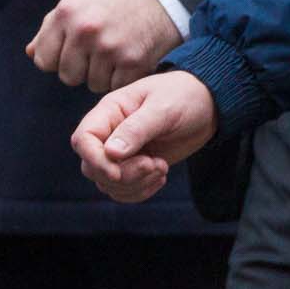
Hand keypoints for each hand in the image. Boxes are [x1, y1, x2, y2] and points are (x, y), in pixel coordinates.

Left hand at [28, 0, 182, 91]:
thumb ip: (52, 26)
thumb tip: (31, 54)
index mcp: (66, 14)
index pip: (44, 60)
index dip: (56, 59)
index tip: (69, 53)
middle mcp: (85, 32)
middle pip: (68, 76)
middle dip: (79, 69)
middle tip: (95, 53)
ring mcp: (110, 48)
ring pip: (94, 84)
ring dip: (102, 74)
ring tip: (114, 52)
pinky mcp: (135, 61)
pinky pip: (117, 86)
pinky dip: (122, 78)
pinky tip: (128, 59)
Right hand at [71, 71, 218, 202]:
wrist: (206, 105)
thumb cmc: (182, 97)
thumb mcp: (162, 109)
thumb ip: (135, 129)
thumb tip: (111, 153)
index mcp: (108, 112)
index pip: (83, 140)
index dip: (95, 160)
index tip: (118, 172)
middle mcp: (109, 134)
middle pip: (92, 167)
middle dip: (123, 176)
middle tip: (155, 164)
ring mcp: (121, 153)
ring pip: (107, 183)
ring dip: (135, 184)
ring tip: (162, 167)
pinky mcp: (135, 167)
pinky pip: (124, 190)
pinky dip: (141, 191)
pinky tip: (161, 176)